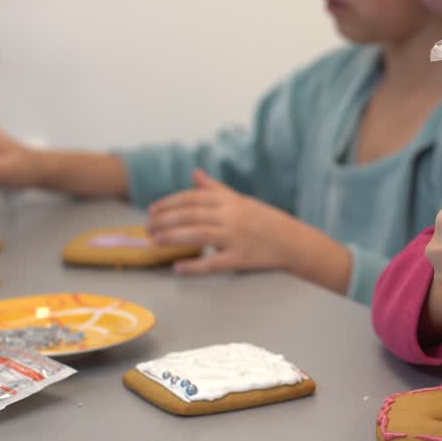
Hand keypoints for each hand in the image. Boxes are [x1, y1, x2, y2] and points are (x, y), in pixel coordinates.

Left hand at [147, 169, 312, 274]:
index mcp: (231, 201)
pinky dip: (194, 266)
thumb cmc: (266, 220)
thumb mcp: (241, 200)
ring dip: (173, 238)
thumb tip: (195, 173)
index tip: (152, 210)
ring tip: (155, 240)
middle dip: (165, 220)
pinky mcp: (241, 259)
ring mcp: (237, 238)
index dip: (169, 203)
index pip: (193, 198)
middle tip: (147, 227)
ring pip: (198, 235)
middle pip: (191, 215)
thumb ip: (216, 189)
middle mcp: (232, 216)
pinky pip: (214, 263)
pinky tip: (178, 267)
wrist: (294, 242)